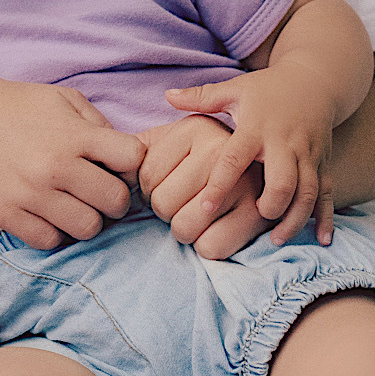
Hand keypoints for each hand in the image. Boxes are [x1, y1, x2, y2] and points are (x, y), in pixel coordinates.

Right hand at [0, 78, 145, 249]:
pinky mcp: (6, 215)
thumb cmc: (20, 106)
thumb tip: (127, 159)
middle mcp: (54, 167)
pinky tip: (50, 213)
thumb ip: (100, 126)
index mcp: (74, 136)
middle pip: (115, 202)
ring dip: (88, 219)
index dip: (131, 163)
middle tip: (100, 191)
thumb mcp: (66, 100)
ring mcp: (29, 194)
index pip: (132, 159)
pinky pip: (49, 241)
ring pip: (87, 228)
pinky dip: (55, 231)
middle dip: (115, 198)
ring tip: (76, 204)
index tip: (118, 163)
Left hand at [137, 116, 268, 260]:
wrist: (270, 161)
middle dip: (166, 211)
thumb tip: (104, 164)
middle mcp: (221, 149)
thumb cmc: (207, 157)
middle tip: (184, 202)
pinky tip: (217, 228)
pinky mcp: (258, 214)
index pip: (145, 177)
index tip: (169, 183)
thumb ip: (138, 144)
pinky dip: (208, 246)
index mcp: (194, 127)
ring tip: (199, 215)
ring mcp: (243, 181)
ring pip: (183, 228)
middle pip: (162, 205)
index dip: (148, 190)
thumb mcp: (175, 138)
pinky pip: (210, 248)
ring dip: (185, 231)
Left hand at [163, 69, 338, 246]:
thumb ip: (201, 97)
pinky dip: (326, 218)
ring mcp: (308, 154)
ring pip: (307, 192)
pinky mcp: (323, 162)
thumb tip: (167, 96)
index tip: (204, 207)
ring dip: (294, 218)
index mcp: (257, 128)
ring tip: (276, 239)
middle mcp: (284, 143)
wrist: (316, 81)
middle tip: (254, 218)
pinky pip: (328, 193)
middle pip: (282, 182)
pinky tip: (322, 240)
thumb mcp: (235, 89)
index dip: (220, 183)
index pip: (235, 158)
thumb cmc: (268, 89)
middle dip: (270, 206)